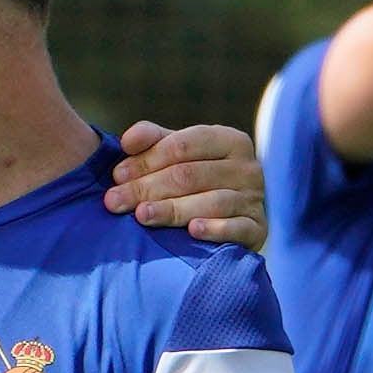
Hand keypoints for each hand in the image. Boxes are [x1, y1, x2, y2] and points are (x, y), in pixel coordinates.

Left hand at [107, 121, 266, 249]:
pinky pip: (237, 227)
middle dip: (147, 188)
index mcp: (228, 141)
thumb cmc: (196, 181)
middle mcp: (247, 167)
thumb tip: (127, 141)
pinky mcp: (258, 229)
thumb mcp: (178, 155)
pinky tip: (192, 231)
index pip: (183, 145)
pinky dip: (215, 229)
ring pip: (210, 201)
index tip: (116, 176)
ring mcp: (254, 199)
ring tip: (141, 215)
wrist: (232, 220)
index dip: (147, 159)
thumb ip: (153, 141)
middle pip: (190, 175)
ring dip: (172, 209)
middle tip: (114, 201)